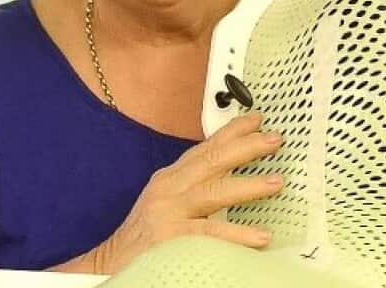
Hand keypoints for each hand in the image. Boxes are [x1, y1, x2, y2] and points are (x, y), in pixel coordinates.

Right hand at [91, 112, 284, 273]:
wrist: (109, 267)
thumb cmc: (144, 239)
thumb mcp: (167, 204)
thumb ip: (195, 189)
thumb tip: (232, 179)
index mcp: (170, 179)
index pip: (204, 149)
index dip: (231, 132)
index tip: (256, 119)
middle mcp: (168, 189)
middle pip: (212, 161)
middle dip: (246, 147)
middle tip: (275, 139)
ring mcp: (168, 213)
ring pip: (214, 192)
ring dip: (248, 186)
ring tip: (277, 182)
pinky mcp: (170, 239)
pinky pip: (210, 235)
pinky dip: (237, 235)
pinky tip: (261, 236)